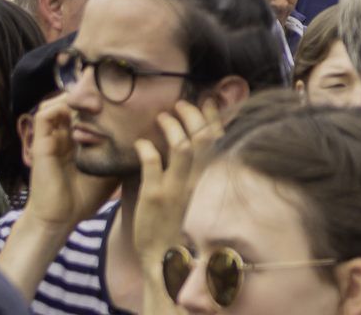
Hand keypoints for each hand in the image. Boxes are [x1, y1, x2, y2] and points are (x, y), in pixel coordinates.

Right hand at [23, 96, 116, 232]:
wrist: (61, 219)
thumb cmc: (85, 197)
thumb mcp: (112, 169)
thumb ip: (123, 151)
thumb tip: (149, 136)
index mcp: (78, 139)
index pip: (85, 109)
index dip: (99, 98)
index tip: (120, 93)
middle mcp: (64, 135)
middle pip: (72, 100)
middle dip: (88, 91)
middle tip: (109, 90)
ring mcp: (52, 138)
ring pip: (57, 102)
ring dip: (74, 96)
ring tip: (95, 101)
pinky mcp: (41, 144)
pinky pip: (44, 115)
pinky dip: (59, 106)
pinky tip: (79, 112)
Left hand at [132, 101, 220, 269]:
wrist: (167, 259)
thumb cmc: (185, 225)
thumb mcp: (204, 196)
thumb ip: (205, 170)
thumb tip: (205, 139)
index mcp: (212, 178)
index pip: (219, 137)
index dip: (214, 114)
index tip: (207, 100)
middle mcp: (199, 180)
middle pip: (202, 136)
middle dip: (192, 113)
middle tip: (180, 104)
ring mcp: (177, 187)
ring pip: (180, 145)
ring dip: (171, 125)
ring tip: (162, 117)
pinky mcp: (154, 195)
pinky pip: (151, 162)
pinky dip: (145, 147)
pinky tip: (140, 143)